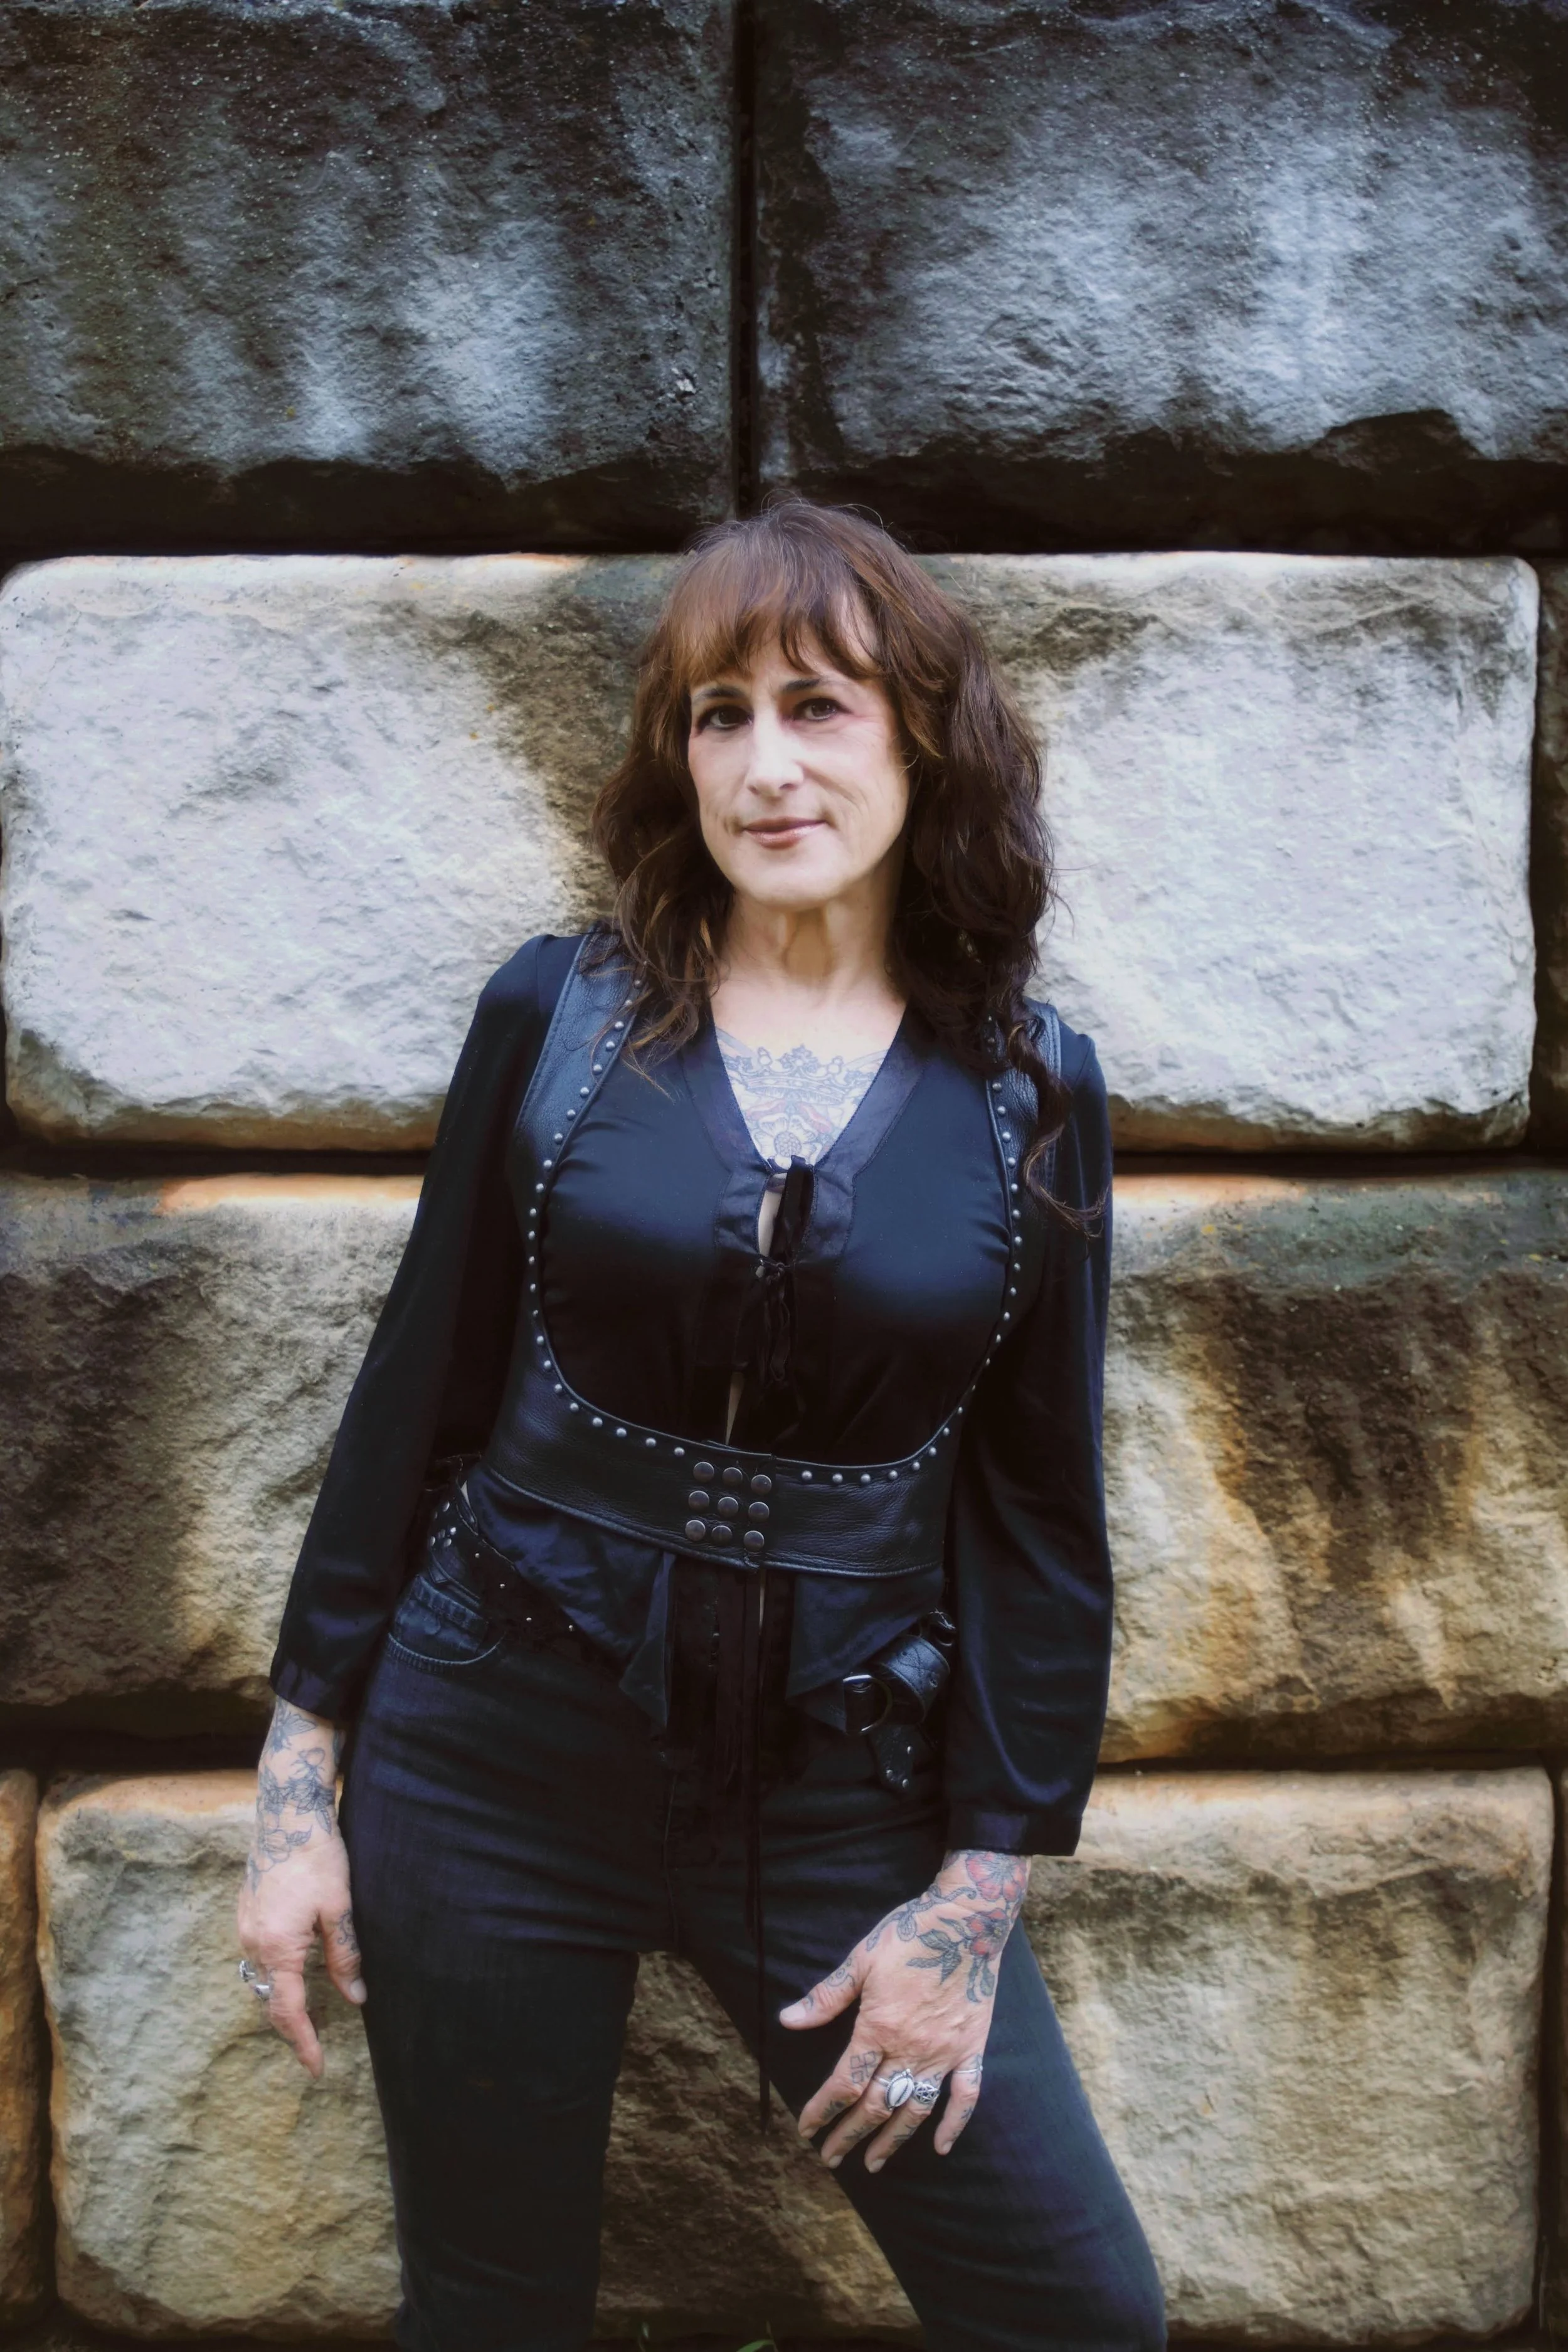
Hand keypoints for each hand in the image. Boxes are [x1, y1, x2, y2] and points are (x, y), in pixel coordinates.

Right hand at [235, 1699, 363, 2077]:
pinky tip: (292, 1973)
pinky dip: (274, 1975)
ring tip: (306, 2018)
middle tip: (314, 2048)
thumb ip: (346, 1957)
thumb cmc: (318, 1858)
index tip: (317, 2069)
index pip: (289, 2012)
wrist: (287, 1815)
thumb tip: (356, 1998)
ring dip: (282, 2001)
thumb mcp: (339, 1909)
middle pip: (270, 2001)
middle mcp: (253, 1944)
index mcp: (277, 1948)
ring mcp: (244, 1927)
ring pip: (261, 1980)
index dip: (304, 2043)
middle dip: (291, 2028)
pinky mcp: (245, 1913)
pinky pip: (257, 1957)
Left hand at [780, 1848, 1029, 2171]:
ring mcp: (944, 2053)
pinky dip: (954, 2125)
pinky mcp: (971, 2050)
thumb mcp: (861, 1960)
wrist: (967, 1920)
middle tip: (831, 2157)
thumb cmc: (909, 1935)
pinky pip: (966, 2097)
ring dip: (892, 2140)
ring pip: (914, 2110)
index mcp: (879, 2029)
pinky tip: (940, 2147)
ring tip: (873, 2163)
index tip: (806, 2129)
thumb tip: (787, 2021)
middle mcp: (911, 2049)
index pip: (844, 2084)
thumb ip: (826, 1997)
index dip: (823, 2110)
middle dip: (849, 2135)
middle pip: (875, 2105)